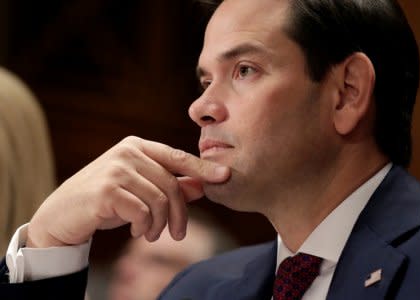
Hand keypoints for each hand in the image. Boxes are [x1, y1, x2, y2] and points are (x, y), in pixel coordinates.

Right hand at [26, 136, 229, 247]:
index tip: (225, 176)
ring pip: (159, 199)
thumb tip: (203, 187)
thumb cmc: (106, 201)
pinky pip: (142, 211)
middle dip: (180, 213)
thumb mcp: (141, 191)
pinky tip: (138, 232)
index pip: (178, 156)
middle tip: (178, 233)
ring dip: (160, 224)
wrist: (63, 214)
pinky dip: (145, 226)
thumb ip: (170, 185)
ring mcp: (116, 168)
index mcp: (138, 146)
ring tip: (152, 234)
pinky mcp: (107, 189)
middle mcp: (128, 152)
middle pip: (172, 183)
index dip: (203, 168)